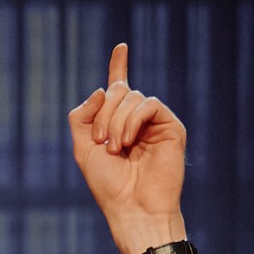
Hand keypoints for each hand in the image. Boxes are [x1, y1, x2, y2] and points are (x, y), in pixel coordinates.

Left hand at [69, 43, 196, 253]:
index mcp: (117, 124)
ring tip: (115, 148)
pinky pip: (149, 104)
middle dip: (103, 113)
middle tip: (101, 142)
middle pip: (118, 91)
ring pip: (131, 97)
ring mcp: (155, 122)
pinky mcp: (171, 126)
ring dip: (115, 121)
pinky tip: (127, 141)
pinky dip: (132, 120)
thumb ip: (82, 117)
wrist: (132, 207)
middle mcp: (137, 120)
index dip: (119, 66)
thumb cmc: (109, 185)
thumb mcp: (82, 149)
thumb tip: (103, 88)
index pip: (118, 89)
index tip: (121, 46)